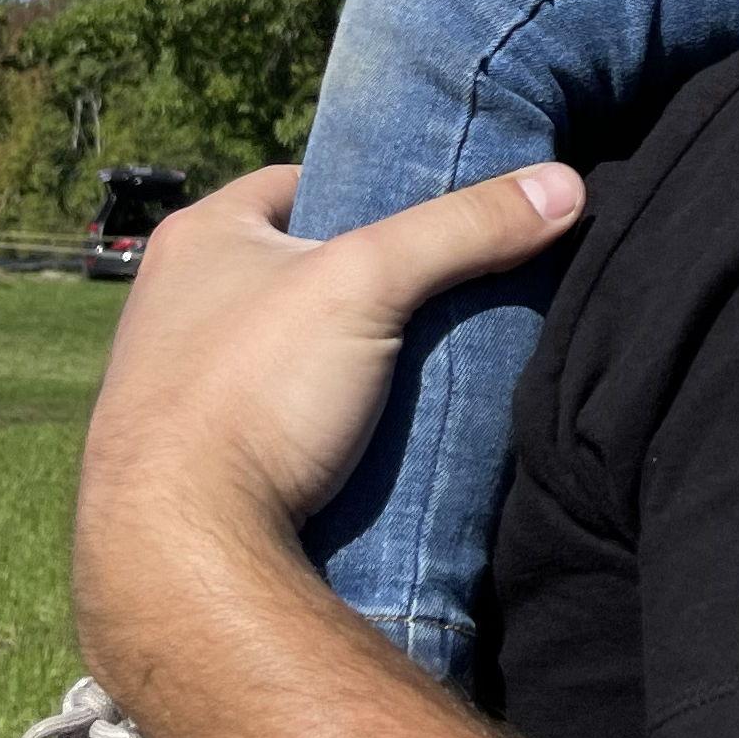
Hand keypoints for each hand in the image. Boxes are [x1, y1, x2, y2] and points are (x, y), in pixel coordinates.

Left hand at [70, 160, 584, 651]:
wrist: (177, 556)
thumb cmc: (252, 394)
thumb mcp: (370, 284)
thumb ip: (465, 229)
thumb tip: (566, 186)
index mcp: (199, 238)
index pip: (301, 181)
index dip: (372, 193)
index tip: (432, 222)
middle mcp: (172, 301)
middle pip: (298, 268)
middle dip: (366, 283)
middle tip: (440, 299)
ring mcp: (176, 384)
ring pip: (287, 348)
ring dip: (344, 358)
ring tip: (419, 372)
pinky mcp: (192, 458)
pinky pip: (273, 416)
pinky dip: (319, 419)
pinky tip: (370, 439)